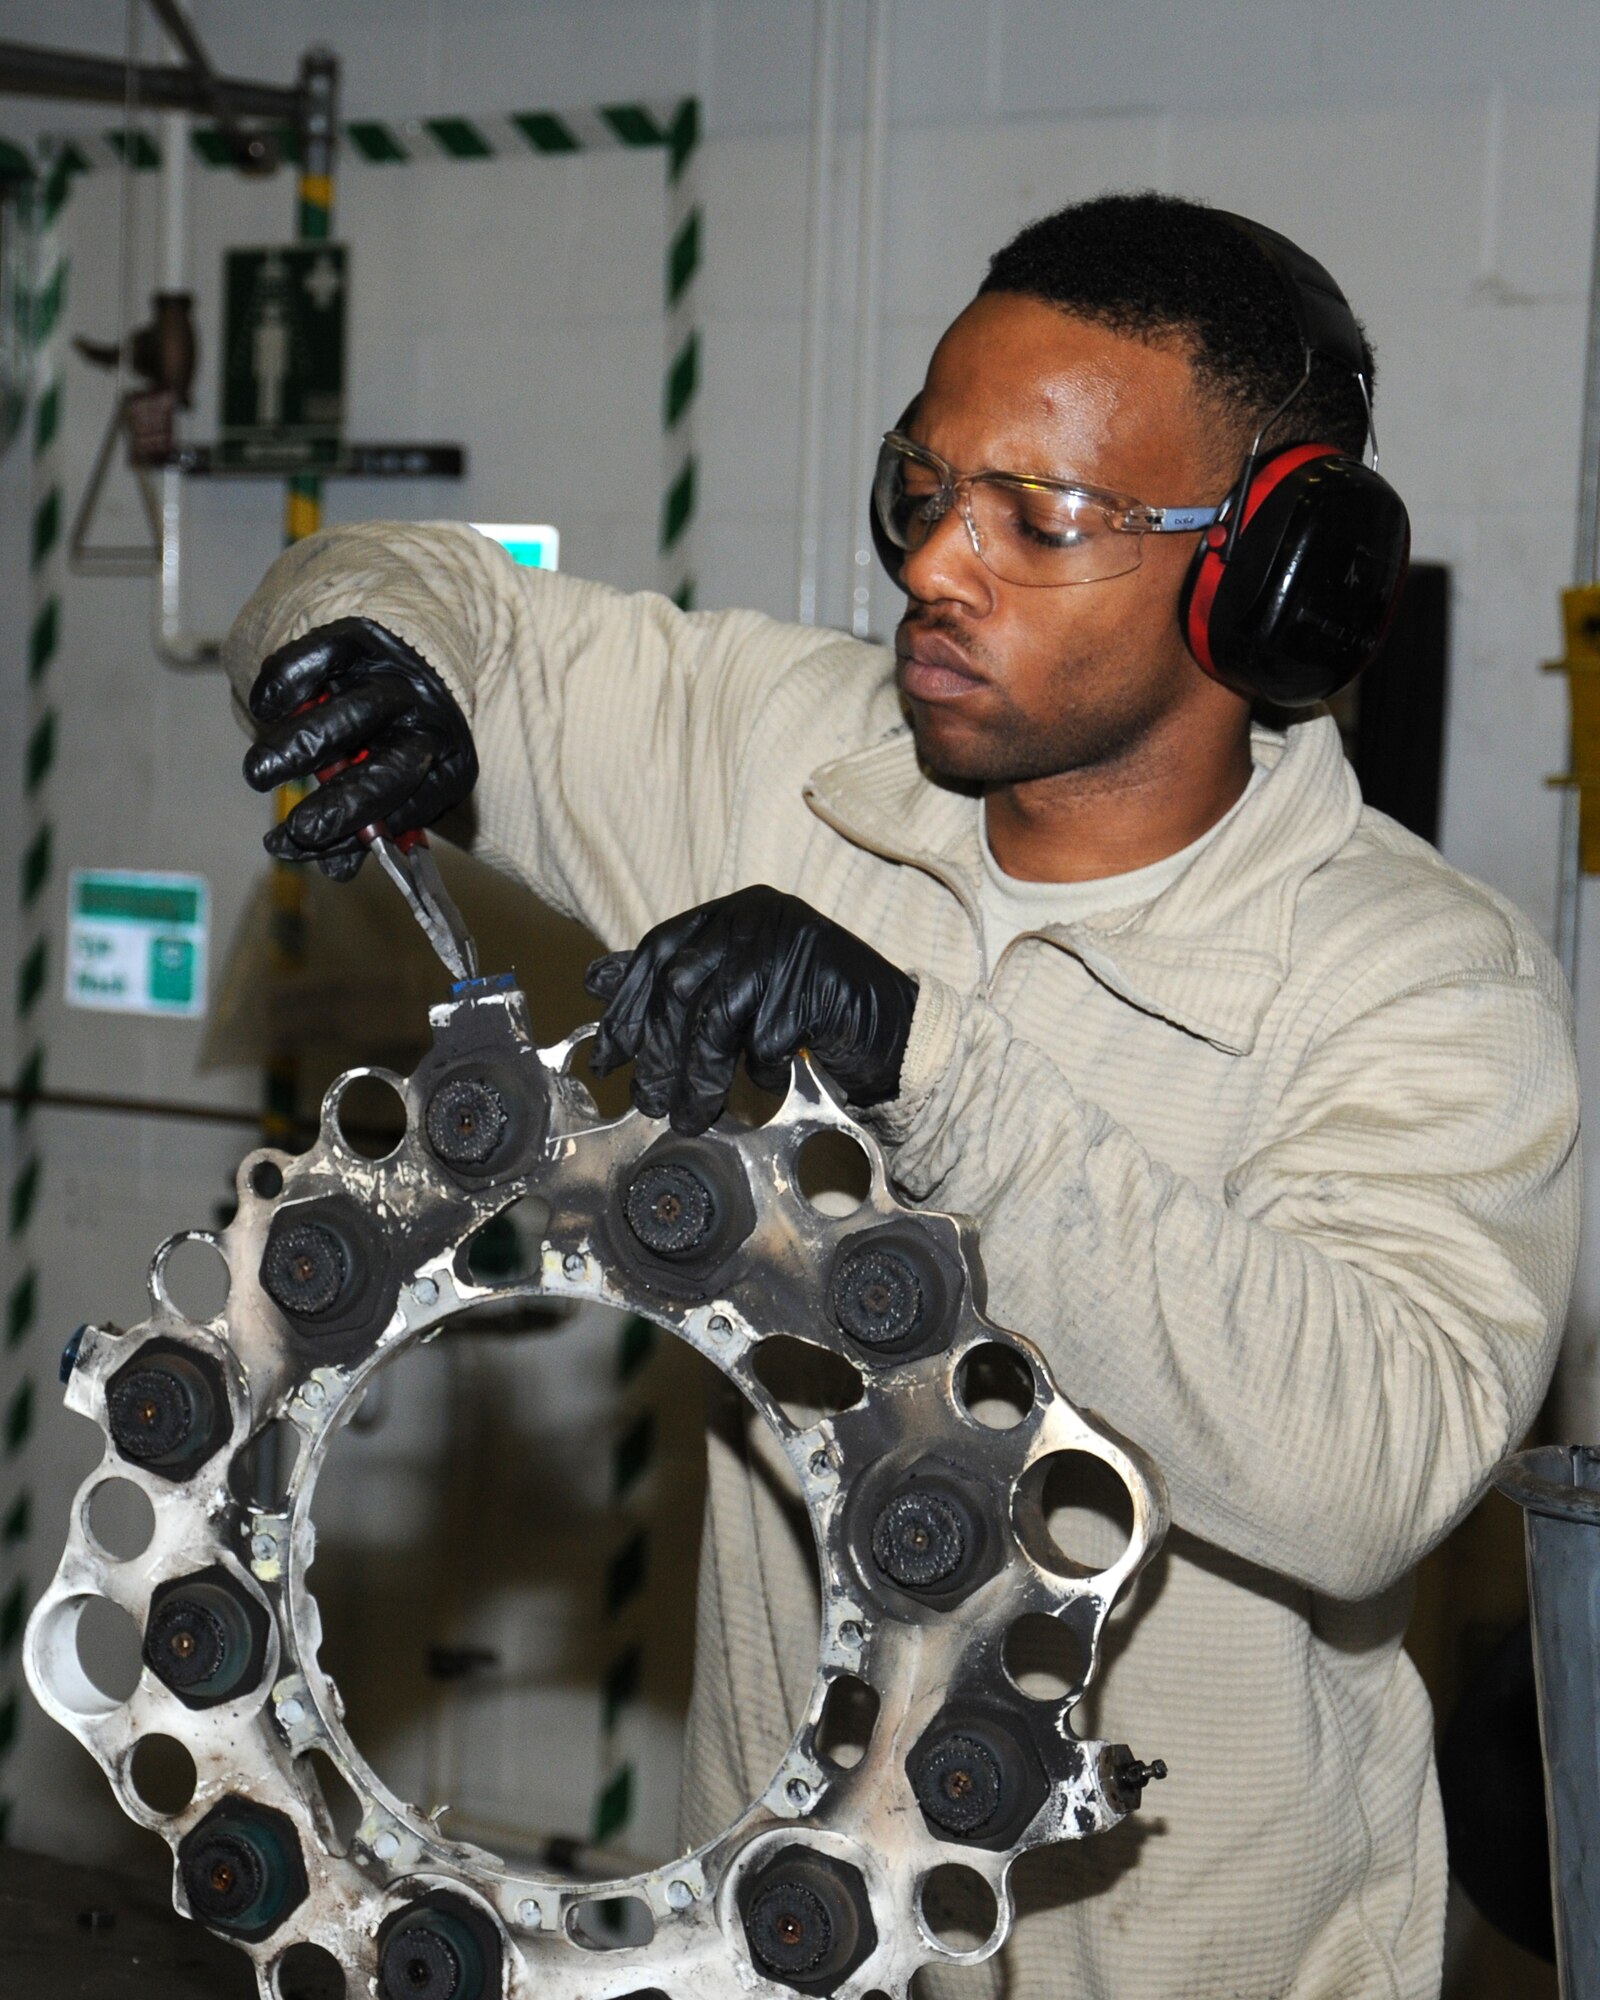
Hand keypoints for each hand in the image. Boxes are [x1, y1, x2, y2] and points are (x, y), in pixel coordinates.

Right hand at [242, 617, 477, 878]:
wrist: (408, 648)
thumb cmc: (388, 736)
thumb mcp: (393, 782)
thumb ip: (363, 825)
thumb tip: (334, 871)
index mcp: (447, 764)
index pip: (409, 811)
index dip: (360, 835)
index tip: (313, 849)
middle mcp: (426, 721)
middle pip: (387, 772)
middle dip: (340, 808)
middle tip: (296, 832)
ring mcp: (394, 678)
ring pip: (346, 718)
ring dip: (297, 749)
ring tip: (260, 774)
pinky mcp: (359, 639)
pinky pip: (317, 661)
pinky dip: (284, 685)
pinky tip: (264, 708)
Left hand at [584, 885, 917, 1134]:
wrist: (889, 1024)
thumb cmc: (802, 1008)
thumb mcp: (731, 985)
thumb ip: (672, 979)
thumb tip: (597, 981)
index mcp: (729, 912)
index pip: (657, 952)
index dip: (626, 1008)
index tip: (606, 1059)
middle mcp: (755, 917)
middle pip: (681, 989)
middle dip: (658, 1055)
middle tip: (649, 1103)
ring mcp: (788, 945)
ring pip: (718, 1019)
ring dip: (699, 1078)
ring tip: (692, 1117)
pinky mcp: (818, 983)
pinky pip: (767, 1040)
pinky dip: (760, 1072)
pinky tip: (766, 1086)